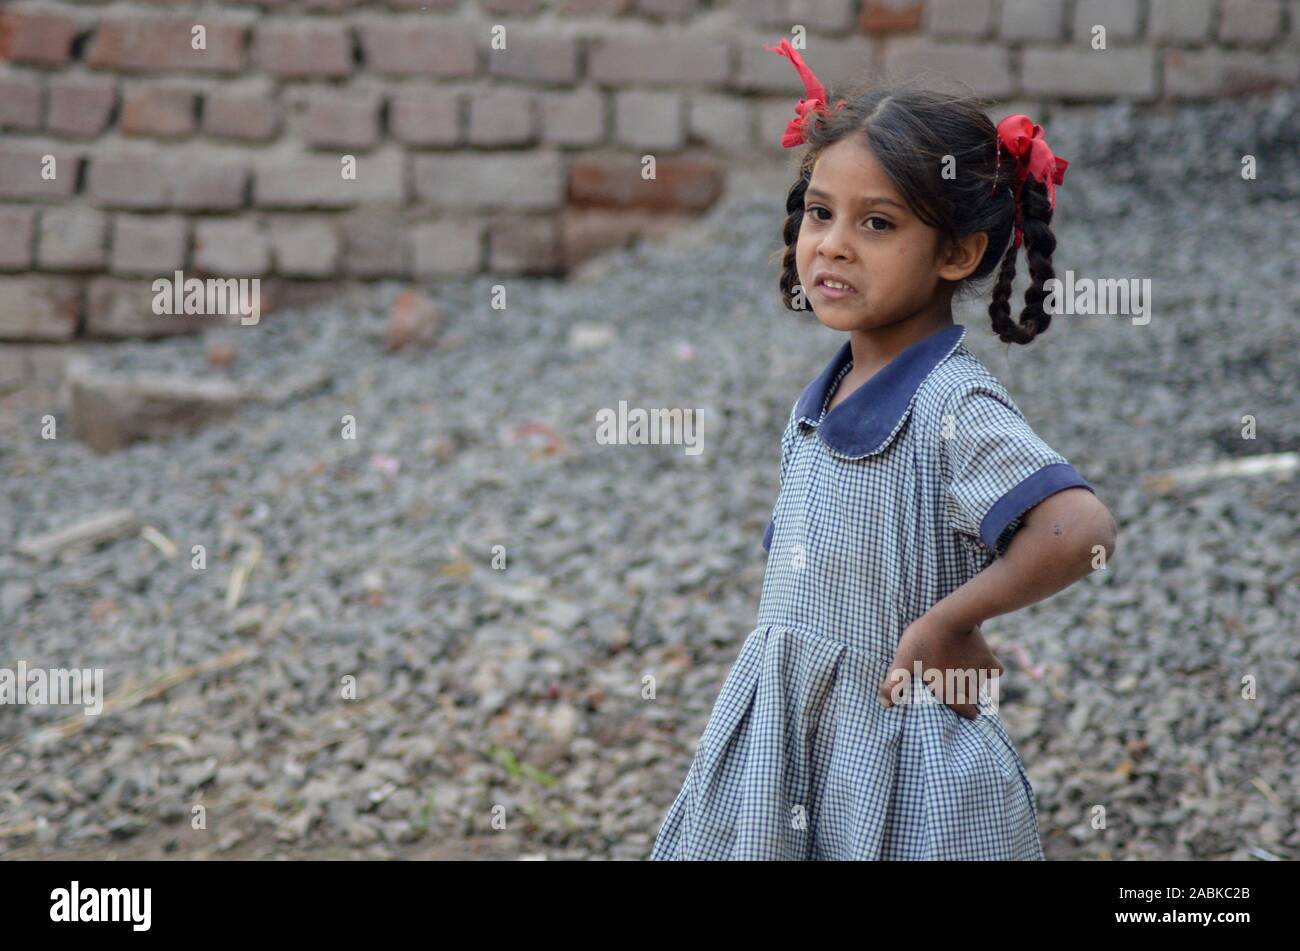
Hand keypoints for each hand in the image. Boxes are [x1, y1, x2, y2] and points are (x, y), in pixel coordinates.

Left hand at [878, 614, 1003, 719]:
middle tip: (960, 692)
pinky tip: (980, 664)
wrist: (949, 618)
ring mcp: (980, 673)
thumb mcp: (903, 662)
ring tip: (966, 678)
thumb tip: (885, 704)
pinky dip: (990, 669)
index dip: (965, 712)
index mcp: (949, 692)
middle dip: (969, 699)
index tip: (965, 712)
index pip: (965, 712)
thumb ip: (894, 685)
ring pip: (983, 686)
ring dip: (977, 685)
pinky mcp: (988, 657)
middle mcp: (967, 686)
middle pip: (973, 699)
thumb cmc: (923, 641)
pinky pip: (995, 670)